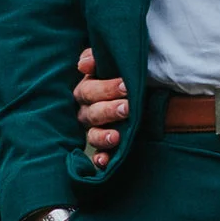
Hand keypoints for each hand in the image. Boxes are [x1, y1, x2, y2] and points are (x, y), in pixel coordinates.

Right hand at [74, 45, 127, 160]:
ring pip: (92, 135)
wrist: (136, 91)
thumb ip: (94, 58)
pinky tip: (104, 162)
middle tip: (127, 107)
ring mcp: (93, 130)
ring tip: (117, 136)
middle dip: (109, 110)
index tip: (126, 86)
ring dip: (103, 136)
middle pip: (91, 114)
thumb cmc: (119, 74)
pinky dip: (100, 159)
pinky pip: (98, 155)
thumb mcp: (108, 63)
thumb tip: (83, 65)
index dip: (106, 89)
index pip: (89, 91)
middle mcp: (86, 112)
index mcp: (86, 91)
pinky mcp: (103, 145)